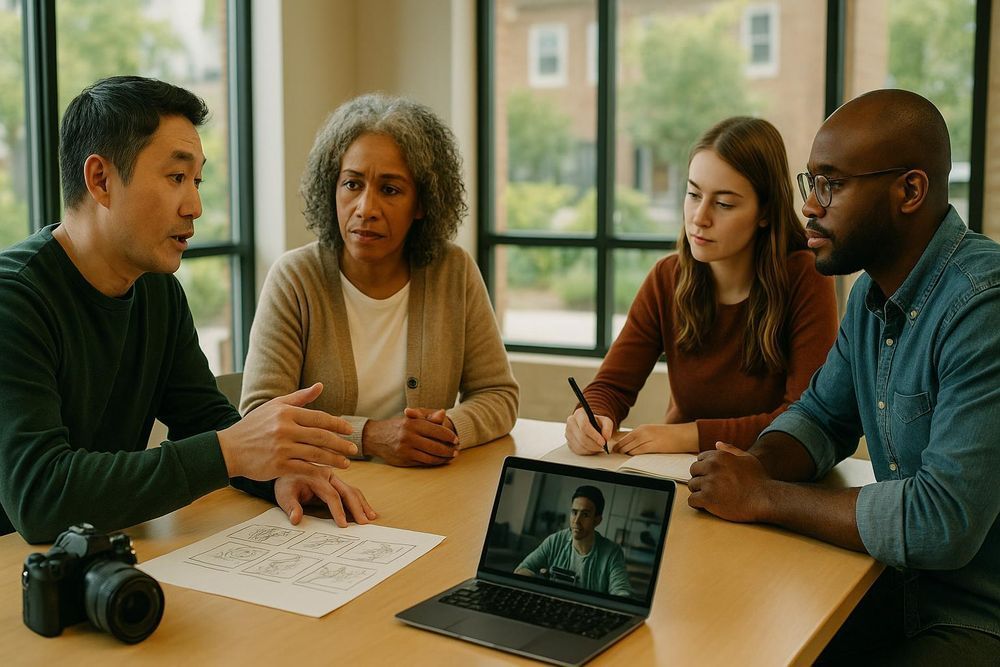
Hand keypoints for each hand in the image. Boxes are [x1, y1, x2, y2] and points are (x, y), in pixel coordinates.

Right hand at [218, 383, 357, 479]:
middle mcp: (285, 429)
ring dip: (334, 459)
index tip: (350, 430)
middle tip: (354, 448)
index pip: (319, 418)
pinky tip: (328, 473)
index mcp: (286, 412)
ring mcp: (282, 448)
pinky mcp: (278, 466)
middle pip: (321, 436)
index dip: (337, 424)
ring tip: (346, 463)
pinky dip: (319, 471)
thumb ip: (299, 397)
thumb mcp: (274, 406)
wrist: (229, 449)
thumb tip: (321, 386)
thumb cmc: (254, 426)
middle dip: (341, 443)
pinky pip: (305, 468)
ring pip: (316, 454)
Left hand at [275, 472, 376, 527]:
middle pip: (347, 490)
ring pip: (352, 490)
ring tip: (371, 517)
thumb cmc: (286, 483)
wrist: (286, 469)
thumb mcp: (283, 494)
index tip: (343, 525)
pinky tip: (368, 511)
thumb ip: (291, 506)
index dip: (338, 510)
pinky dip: (360, 501)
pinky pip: (351, 491)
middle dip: (357, 507)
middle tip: (364, 522)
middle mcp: (328, 474)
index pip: (331, 495)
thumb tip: (296, 519)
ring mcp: (335, 478)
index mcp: (316, 476)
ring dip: (363, 504)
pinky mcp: (337, 483)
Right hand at [364, 408, 458, 466]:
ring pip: (430, 456)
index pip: (436, 430)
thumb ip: (428, 417)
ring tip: (452, 456)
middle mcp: (409, 436)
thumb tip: (443, 413)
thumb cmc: (397, 426)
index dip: (448, 436)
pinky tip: (440, 460)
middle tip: (457, 450)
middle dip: (449, 449)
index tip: (456, 439)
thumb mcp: (411, 418)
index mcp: (413, 423)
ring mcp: (406, 449)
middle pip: (435, 445)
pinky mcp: (404, 460)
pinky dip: (434, 462)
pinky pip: (423, 462)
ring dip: (443, 458)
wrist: (375, 437)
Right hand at [565, 407, 613, 454]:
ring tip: (598, 447)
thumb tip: (606, 437)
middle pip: (582, 437)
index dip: (594, 435)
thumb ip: (608, 427)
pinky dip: (587, 452)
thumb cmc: (597, 423)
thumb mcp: (606, 421)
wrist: (591, 426)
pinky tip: (592, 448)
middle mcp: (571, 422)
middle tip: (602, 447)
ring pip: (579, 446)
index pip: (584, 425)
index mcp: (579, 414)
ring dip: (591, 449)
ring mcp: (568, 432)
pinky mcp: (568, 442)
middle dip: (594, 445)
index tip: (603, 442)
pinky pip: (577, 450)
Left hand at [615, 423, 697, 454]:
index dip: (618, 446)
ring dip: (625, 454)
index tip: (614, 451)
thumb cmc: (669, 435)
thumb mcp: (651, 432)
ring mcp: (647, 438)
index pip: (624, 438)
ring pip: (629, 448)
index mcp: (641, 428)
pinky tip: (632, 458)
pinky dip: (633, 455)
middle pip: (624, 444)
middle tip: (617, 456)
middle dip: (619, 451)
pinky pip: (638, 452)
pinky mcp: (653, 446)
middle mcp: (642, 432)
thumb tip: (629, 445)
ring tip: (624, 457)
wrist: (682, 435)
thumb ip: (640, 437)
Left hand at [687, 442, 772, 522]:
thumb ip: (730, 450)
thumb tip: (717, 443)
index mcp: (719, 456)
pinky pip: (692, 500)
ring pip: (691, 486)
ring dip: (699, 491)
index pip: (700, 459)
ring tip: (713, 496)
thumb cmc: (759, 480)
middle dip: (701, 478)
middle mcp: (711, 466)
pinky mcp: (707, 498)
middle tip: (712, 488)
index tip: (714, 477)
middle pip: (693, 471)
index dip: (706, 469)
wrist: (764, 499)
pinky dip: (697, 504)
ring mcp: (709, 482)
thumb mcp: (747, 458)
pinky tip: (707, 505)